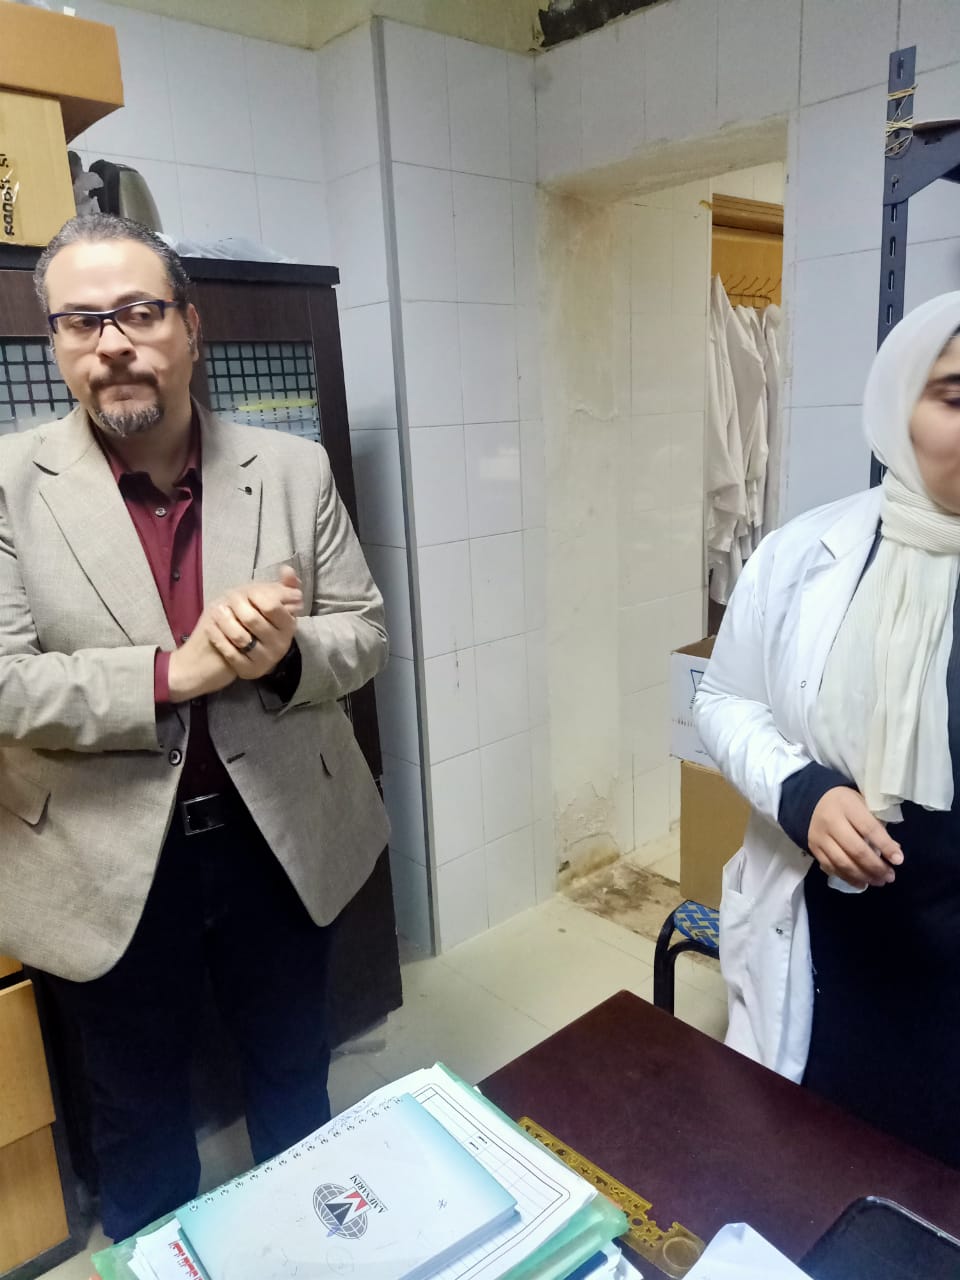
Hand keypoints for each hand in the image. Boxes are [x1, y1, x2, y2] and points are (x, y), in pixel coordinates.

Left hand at [205, 567, 302, 681]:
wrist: (233, 650)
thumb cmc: (252, 620)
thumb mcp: (265, 600)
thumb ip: (281, 586)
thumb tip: (287, 570)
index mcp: (288, 625)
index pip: (271, 605)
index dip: (254, 596)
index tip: (242, 592)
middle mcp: (281, 644)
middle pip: (252, 619)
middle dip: (234, 606)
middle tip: (223, 600)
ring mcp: (266, 660)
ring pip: (240, 637)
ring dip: (223, 621)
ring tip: (215, 611)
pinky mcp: (250, 672)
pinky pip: (230, 653)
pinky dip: (218, 638)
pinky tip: (210, 629)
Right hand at [807, 787, 903, 888]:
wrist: (814, 802)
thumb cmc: (846, 803)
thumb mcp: (863, 805)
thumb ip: (877, 826)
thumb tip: (894, 852)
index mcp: (847, 806)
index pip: (869, 829)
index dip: (885, 846)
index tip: (898, 860)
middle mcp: (831, 821)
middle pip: (856, 850)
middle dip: (876, 867)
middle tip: (890, 876)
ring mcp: (820, 837)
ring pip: (843, 862)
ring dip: (863, 876)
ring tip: (878, 881)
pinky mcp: (813, 848)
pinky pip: (831, 867)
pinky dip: (848, 878)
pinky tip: (861, 883)